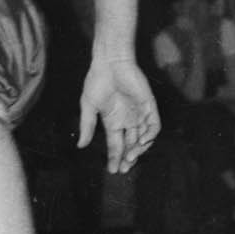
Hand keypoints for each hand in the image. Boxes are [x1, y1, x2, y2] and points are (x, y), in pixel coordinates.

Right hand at [76, 54, 159, 174]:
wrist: (110, 63)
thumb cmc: (97, 81)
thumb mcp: (88, 106)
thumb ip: (87, 126)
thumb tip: (81, 145)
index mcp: (113, 121)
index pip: (116, 144)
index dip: (114, 157)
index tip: (112, 170)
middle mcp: (128, 120)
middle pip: (131, 145)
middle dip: (128, 158)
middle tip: (124, 168)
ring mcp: (139, 114)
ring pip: (143, 138)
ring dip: (138, 149)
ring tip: (130, 156)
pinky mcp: (149, 107)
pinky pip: (153, 125)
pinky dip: (150, 135)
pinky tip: (142, 141)